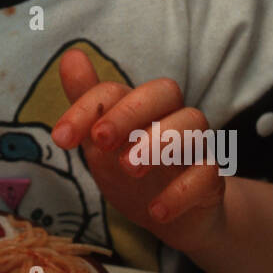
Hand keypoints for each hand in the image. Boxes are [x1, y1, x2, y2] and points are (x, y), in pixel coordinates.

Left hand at [51, 48, 226, 254]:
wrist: (173, 217)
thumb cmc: (133, 170)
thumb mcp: (102, 141)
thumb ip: (87, 104)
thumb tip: (71, 55)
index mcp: (142, 106)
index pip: (117, 90)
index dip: (87, 107)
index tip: (60, 138)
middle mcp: (172, 117)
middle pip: (165, 91)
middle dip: (129, 112)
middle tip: (100, 140)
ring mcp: (196, 147)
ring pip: (194, 125)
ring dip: (159, 143)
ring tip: (128, 168)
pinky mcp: (212, 180)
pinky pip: (208, 174)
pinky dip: (182, 191)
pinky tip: (156, 211)